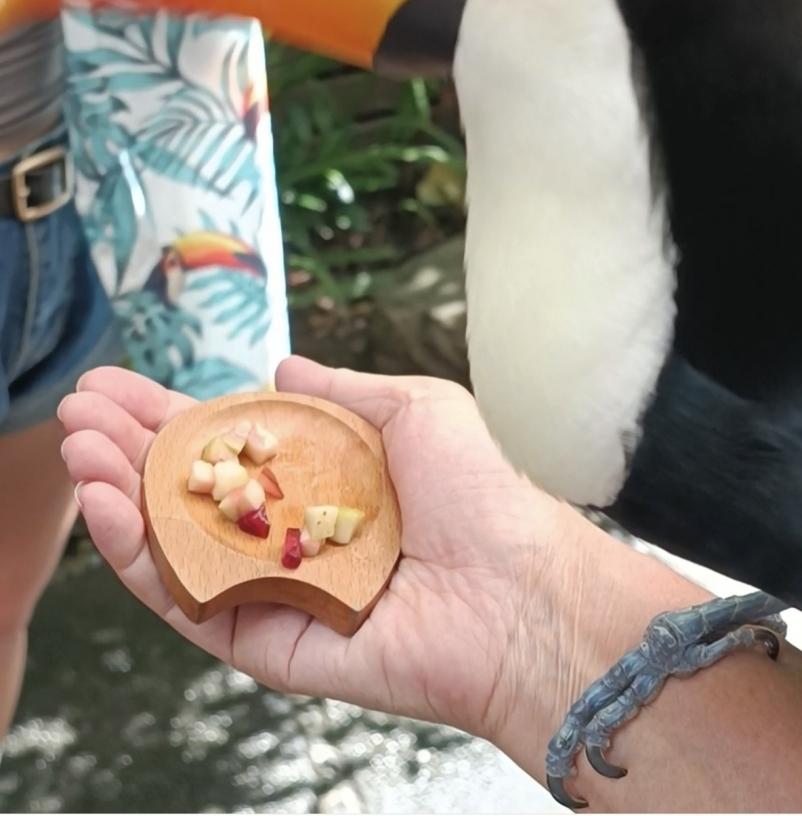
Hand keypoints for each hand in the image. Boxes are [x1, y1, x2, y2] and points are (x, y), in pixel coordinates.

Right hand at [57, 357, 590, 774]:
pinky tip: (109, 507)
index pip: (222, 444)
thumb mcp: (413, 407)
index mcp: (315, 483)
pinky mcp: (261, 645)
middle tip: (74, 409)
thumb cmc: (479, 493)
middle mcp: (284, 537)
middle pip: (184, 493)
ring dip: (116, 497)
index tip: (114, 384)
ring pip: (171, 547)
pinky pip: (186, 604)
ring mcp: (268, 592)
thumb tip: (279, 363)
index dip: (167, 414)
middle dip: (126, 449)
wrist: (518, 593)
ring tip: (76, 448)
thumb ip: (339, 388)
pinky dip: (139, 558)